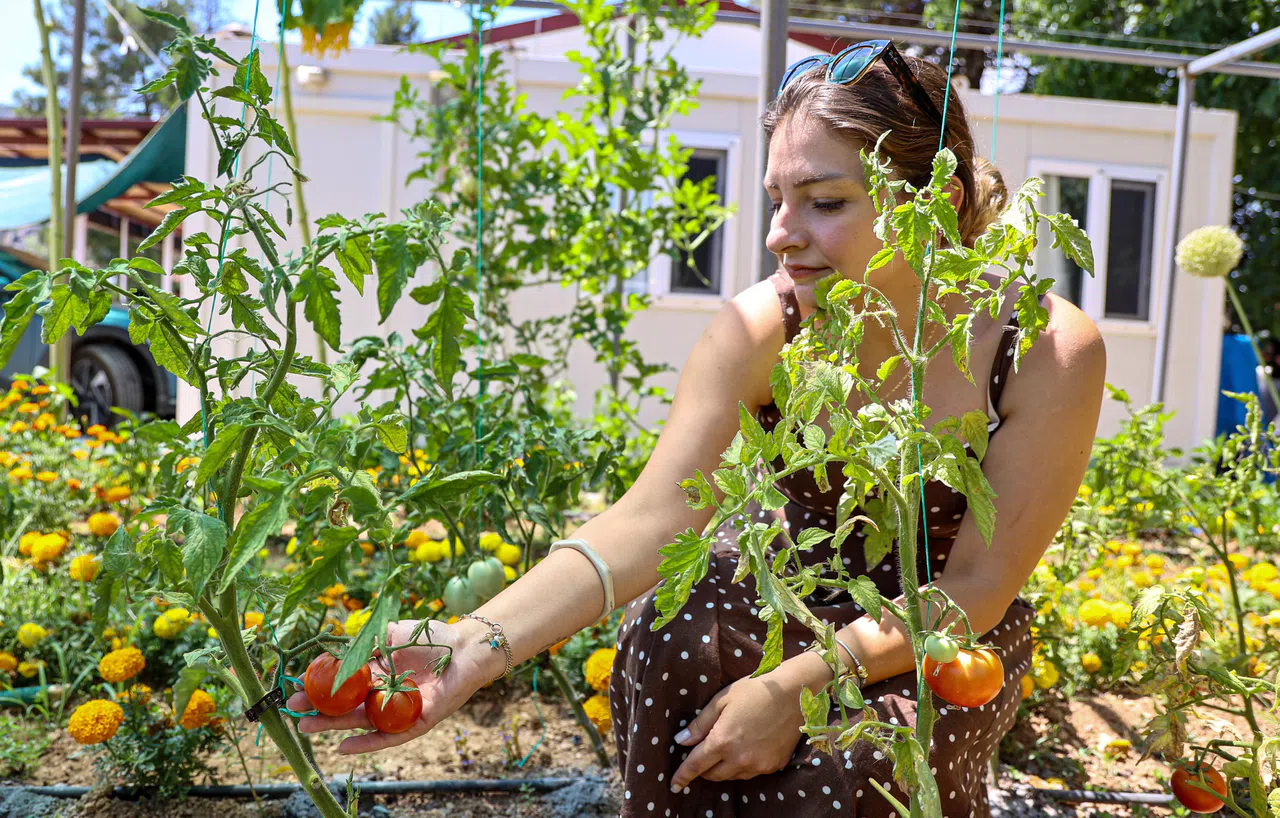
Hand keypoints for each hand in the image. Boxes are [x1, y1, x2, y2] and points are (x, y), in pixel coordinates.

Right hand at [285, 617, 500, 753]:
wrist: (464, 646)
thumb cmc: (430, 637)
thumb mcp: (389, 633)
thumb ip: (363, 644)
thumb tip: (330, 652)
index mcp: (377, 675)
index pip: (342, 686)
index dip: (320, 687)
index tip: (295, 688)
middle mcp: (384, 695)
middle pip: (346, 708)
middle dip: (318, 710)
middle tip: (293, 712)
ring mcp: (398, 711)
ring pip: (361, 723)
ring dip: (333, 726)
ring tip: (306, 726)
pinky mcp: (416, 722)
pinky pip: (389, 737)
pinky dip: (367, 743)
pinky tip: (343, 746)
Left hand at [669, 653, 826, 791]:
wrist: (794, 693)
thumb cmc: (755, 690)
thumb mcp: (721, 701)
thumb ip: (700, 724)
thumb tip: (681, 742)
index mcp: (722, 740)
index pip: (695, 765)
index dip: (682, 776)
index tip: (673, 785)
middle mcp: (739, 758)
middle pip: (713, 775)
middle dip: (704, 769)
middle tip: (703, 756)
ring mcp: (758, 765)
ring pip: (732, 776)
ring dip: (724, 768)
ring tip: (727, 748)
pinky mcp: (773, 766)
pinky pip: (751, 773)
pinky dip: (743, 765)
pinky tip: (747, 748)